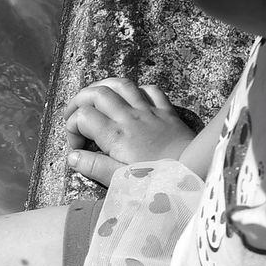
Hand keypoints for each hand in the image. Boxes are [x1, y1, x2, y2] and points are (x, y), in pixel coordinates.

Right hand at [64, 78, 195, 184]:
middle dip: (78, 101)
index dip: (71, 129)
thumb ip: (93, 167)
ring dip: (102, 87)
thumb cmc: (156, 181)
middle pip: (96, 93)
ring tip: (93, 99)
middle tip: (71, 117)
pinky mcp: (166, 111)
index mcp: (115, 135)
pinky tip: (130, 101)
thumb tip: (72, 156)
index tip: (76, 148)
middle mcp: (129, 117)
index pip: (82, 117)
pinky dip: (135, 91)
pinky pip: (149, 90)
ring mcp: (149, 111)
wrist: (194, 172)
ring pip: (121, 84)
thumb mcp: (119, 180)